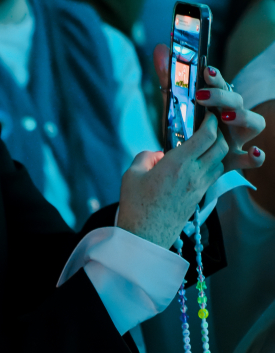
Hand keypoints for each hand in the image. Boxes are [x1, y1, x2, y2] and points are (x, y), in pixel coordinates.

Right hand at [118, 113, 226, 249]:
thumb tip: (157, 154)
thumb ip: (146, 157)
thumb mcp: (132, 174)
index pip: (206, 136)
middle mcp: (195, 174)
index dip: (210, 122)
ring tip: (205, 144)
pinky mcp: (199, 198)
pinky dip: (212, 165)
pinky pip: (213, 176)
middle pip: (220, 147)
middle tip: (209, 126)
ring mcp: (199, 187)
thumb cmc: (135, 205)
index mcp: (178, 164)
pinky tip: (200, 163)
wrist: (144, 237)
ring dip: (217, 150)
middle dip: (218, 133)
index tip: (208, 115)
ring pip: (220, 162)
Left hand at [154, 43, 266, 172]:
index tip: (205, 71)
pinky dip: (257, 156)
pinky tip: (254, 152)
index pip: (221, 84)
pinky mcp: (236, 158)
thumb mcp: (174, 103)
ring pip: (255, 123)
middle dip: (222, 96)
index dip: (216, 77)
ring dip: (243, 117)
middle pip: (237, 100)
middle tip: (201, 97)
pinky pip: (253, 158)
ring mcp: (236, 136)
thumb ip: (168, 78)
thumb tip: (160, 49)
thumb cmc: (184, 127)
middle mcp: (231, 116)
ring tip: (225, 118)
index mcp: (217, 102)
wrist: (183, 158)